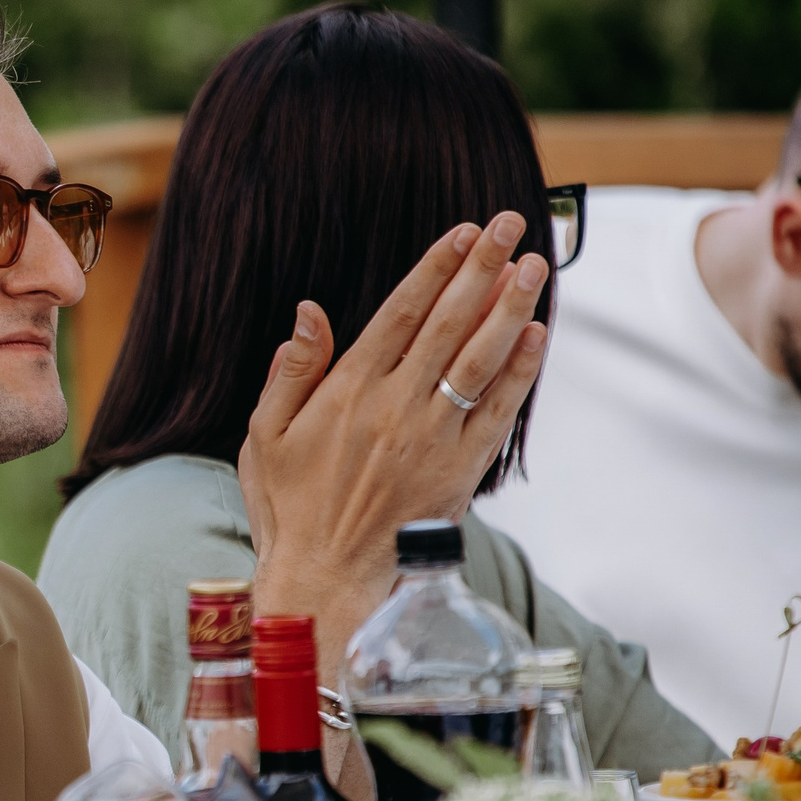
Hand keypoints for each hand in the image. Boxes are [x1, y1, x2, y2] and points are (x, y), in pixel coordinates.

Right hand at [240, 211, 548, 631]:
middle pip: (448, 323)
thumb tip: (309, 312)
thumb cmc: (289, 507)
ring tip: (533, 265)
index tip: (461, 233)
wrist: (327, 578)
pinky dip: (521, 372)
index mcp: (347, 392)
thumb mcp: (263, 435)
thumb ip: (290, 371)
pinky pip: (499, 412)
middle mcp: (395, 407)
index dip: (434, 269)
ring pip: (480, 360)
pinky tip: (537, 336)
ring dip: (510, 307)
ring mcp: (433, 438)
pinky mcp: (460, 470)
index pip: (399, 314)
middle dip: (481, 268)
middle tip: (509, 223)